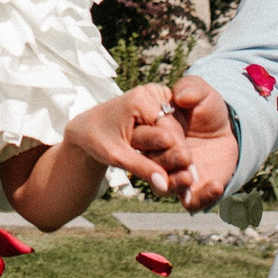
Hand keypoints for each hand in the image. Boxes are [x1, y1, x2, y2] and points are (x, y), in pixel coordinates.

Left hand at [61, 84, 187, 194]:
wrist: (86, 127)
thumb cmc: (96, 139)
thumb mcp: (116, 155)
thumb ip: (141, 167)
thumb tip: (164, 185)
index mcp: (140, 99)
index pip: (169, 129)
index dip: (179, 153)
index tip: (189, 175)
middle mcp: (150, 92)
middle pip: (174, 128)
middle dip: (181, 153)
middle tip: (191, 179)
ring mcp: (154, 96)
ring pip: (174, 128)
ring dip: (178, 150)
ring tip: (186, 175)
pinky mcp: (156, 103)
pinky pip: (169, 126)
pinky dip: (172, 144)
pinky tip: (178, 164)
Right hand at [164, 76, 241, 210]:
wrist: (228, 129)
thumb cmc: (207, 108)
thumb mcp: (201, 92)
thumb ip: (191, 87)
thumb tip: (181, 97)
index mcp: (155, 134)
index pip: (145, 141)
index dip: (155, 140)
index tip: (172, 137)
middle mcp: (160, 157)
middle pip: (152, 167)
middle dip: (166, 163)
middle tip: (185, 156)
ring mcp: (176, 175)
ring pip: (166, 188)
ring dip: (177, 183)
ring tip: (192, 175)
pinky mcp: (194, 191)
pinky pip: (193, 202)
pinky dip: (202, 197)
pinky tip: (215, 185)